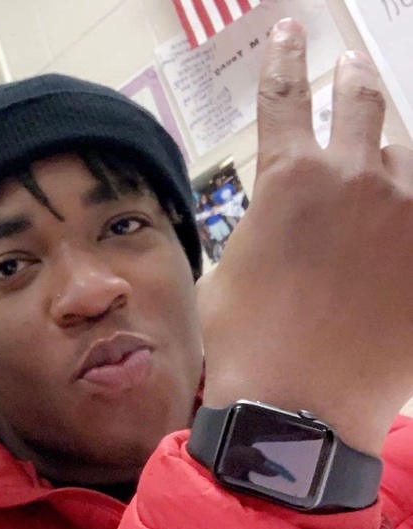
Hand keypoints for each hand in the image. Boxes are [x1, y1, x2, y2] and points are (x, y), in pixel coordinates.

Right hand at [197, 18, 412, 455]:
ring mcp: (404, 213)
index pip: (283, 97)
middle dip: (351, 81)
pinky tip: (401, 198)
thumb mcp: (224, 272)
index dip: (284, 60)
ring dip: (389, 137)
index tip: (290, 33)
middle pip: (359, 104)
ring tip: (381, 133)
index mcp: (287, 179)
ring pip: (406, 148)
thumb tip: (269, 226)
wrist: (295, 402)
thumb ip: (253, 233)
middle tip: (349, 67)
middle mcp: (352, 178)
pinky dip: (410, 199)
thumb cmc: (243, 337)